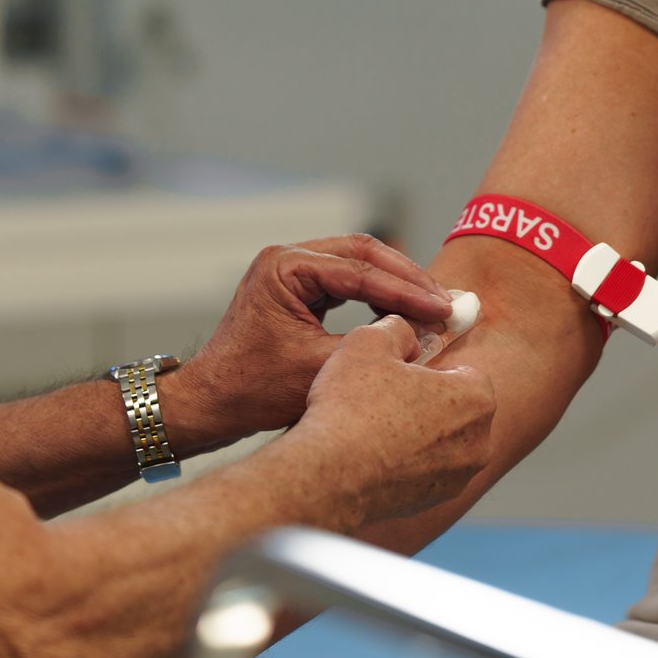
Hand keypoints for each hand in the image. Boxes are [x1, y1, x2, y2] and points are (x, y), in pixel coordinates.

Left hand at [175, 236, 455, 446]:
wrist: (211, 404)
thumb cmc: (254, 390)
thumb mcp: (321, 369)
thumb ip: (372, 344)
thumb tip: (424, 332)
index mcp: (285, 267)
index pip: (361, 272)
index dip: (407, 291)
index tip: (444, 309)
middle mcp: (287, 257)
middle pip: (364, 253)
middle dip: (408, 278)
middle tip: (446, 302)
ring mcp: (290, 269)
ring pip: (359, 262)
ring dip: (396, 283)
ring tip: (433, 305)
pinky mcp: (296, 286)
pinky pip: (347, 279)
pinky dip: (377, 292)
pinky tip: (404, 310)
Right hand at [298, 314, 495, 525]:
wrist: (328, 475)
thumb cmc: (351, 410)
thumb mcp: (369, 341)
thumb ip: (398, 328)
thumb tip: (406, 332)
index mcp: (475, 398)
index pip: (464, 371)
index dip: (430, 368)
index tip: (403, 371)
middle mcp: (478, 443)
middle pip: (456, 408)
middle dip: (426, 401)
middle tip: (385, 396)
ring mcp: (457, 478)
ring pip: (440, 442)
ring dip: (416, 432)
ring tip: (373, 426)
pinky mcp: (432, 502)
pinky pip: (422, 470)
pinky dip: (404, 462)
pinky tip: (372, 454)